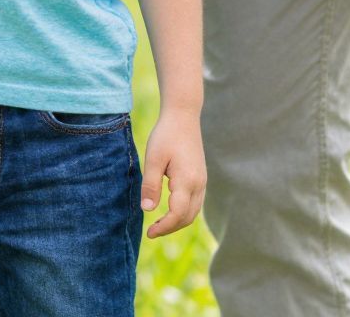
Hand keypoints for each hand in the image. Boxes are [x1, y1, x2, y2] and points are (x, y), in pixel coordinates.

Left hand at [140, 107, 205, 237]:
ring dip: (177, 222)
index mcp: (187, 180)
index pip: (177, 215)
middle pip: (187, 218)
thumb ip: (150, 185)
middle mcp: (199, 184)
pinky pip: (195, 203)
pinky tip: (169, 210)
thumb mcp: (153, 158)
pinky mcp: (201, 178)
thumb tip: (147, 210)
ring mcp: (202, 181)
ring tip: (158, 224)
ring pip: (193, 212)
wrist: (183, 116)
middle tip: (151, 232)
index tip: (149, 233)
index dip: (164, 228)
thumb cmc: (166, 135)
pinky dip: (183, 213)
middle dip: (170, 228)